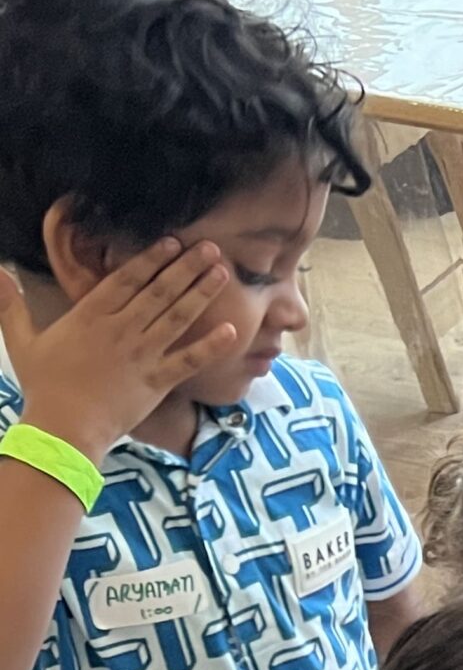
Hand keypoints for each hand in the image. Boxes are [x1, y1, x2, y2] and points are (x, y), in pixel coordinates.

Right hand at [0, 239, 236, 459]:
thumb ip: (10, 302)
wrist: (64, 427)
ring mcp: (142, 354)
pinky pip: (189, 360)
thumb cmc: (44, 385)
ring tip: (222, 272)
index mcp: (92, 314)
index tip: (173, 242)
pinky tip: (232, 330)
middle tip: (210, 247)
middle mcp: (122, 329)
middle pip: (160, 291)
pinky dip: (211, 346)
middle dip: (186, 267)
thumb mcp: (21, 339)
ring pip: (177, 317)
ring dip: (201, 293)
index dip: (152, 258)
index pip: (128, 278)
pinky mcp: (157, 381)